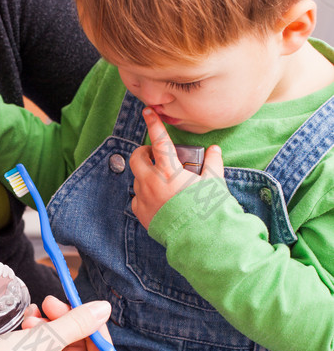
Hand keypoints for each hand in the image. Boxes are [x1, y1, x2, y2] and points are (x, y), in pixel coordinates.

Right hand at [0, 299, 118, 350]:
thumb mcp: (44, 339)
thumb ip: (78, 322)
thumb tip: (105, 309)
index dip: (100, 335)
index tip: (84, 312)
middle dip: (69, 325)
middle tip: (52, 303)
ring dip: (51, 327)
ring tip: (33, 314)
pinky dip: (37, 338)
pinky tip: (25, 322)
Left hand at [129, 107, 223, 228]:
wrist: (198, 239)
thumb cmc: (207, 210)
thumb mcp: (213, 183)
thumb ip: (212, 163)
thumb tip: (214, 150)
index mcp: (169, 171)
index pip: (159, 141)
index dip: (153, 124)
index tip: (148, 112)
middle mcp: (152, 182)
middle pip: (137, 158)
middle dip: (143, 152)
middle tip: (153, 155)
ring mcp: (144, 198)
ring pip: (137, 179)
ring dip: (146, 175)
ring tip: (162, 181)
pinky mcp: (141, 213)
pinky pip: (137, 199)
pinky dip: (145, 195)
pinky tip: (158, 200)